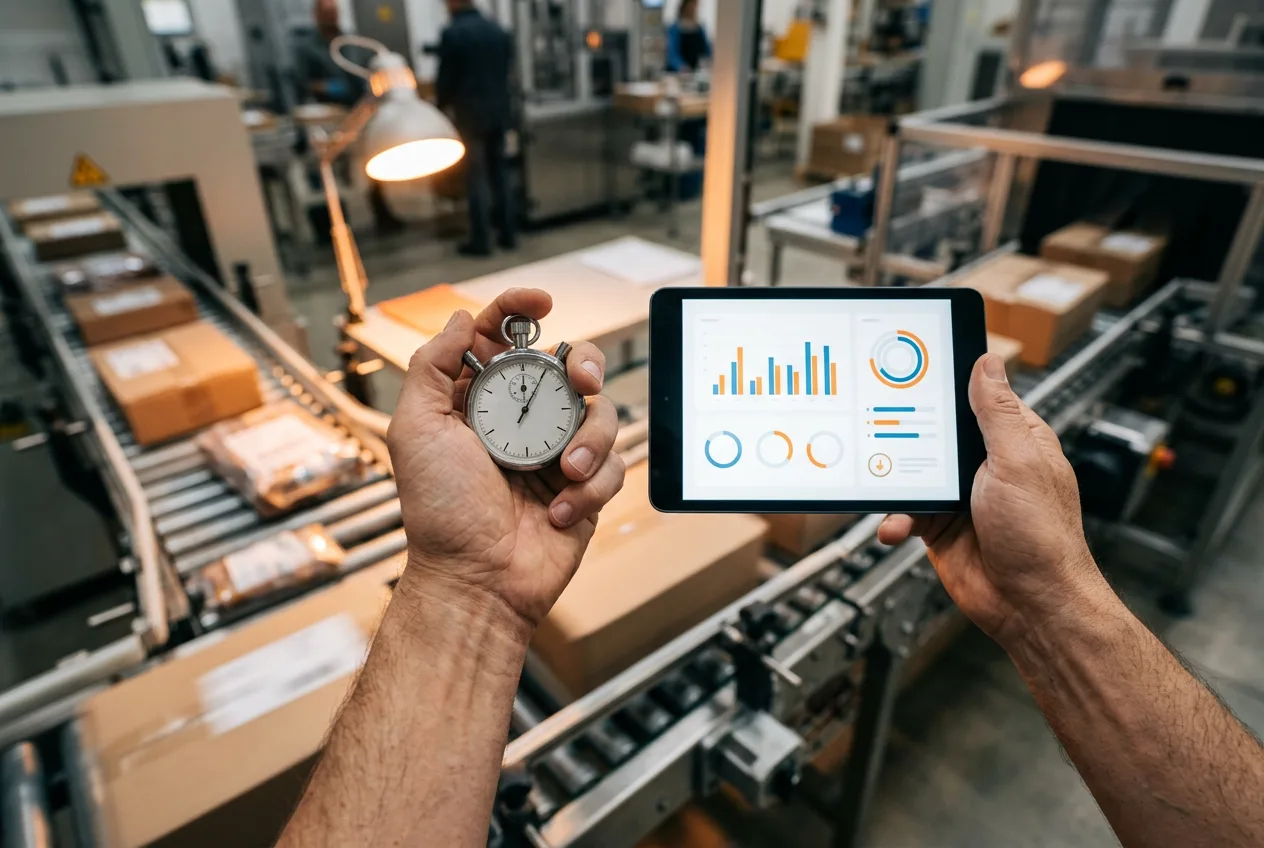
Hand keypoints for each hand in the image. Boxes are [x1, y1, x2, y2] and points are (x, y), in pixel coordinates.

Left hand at [387, 288, 624, 635]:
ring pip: (601, 412)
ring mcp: (557, 453)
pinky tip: (558, 513)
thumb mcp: (416, 429)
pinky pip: (613, 465)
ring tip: (564, 474)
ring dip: (589, 441)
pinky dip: (591, 487)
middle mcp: (522, 420)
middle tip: (581, 380)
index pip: (503, 338)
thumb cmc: (440, 511)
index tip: (542, 300)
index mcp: (479, 400)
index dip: (520, 308)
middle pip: (570, 363)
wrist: (477, 581)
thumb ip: (432, 367)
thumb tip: (459, 319)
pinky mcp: (586, 487)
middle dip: (585, 363)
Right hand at [877, 354, 1110, 648]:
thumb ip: (997, 414)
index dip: (947, 385)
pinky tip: (895, 525)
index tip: (914, 370)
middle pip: (935, 433)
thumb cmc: (1043, 538)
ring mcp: (961, 496)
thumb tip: (988, 363)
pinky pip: (906, 511)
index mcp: (1014, 441)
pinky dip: (896, 518)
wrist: (1030, 607)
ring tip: (890, 489)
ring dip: (899, 483)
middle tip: (883, 428)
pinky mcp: (939, 526)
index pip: (977, 398)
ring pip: (914, 472)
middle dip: (909, 435)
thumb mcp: (1018, 462)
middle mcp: (986, 465)